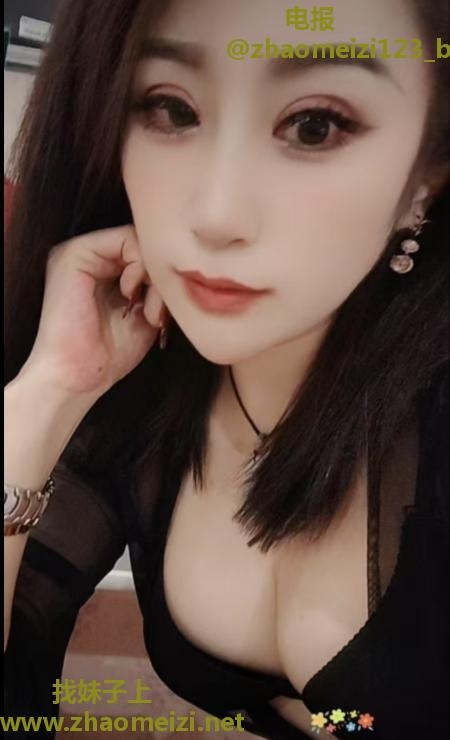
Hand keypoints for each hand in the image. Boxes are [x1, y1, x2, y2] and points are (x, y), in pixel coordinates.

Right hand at [19, 224, 167, 397]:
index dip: (161, 278)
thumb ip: (157, 288)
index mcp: (101, 271)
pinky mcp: (75, 253)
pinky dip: (140, 266)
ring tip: (146, 311)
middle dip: (160, 278)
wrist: (77, 377)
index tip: (161, 314)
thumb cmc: (109, 354)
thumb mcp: (145, 314)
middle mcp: (89, 257)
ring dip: (153, 276)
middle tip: (156, 313)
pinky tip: (130, 296)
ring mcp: (80, 252)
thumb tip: (177, 265)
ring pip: (138, 240)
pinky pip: (126, 239)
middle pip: (144, 245)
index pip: (145, 254)